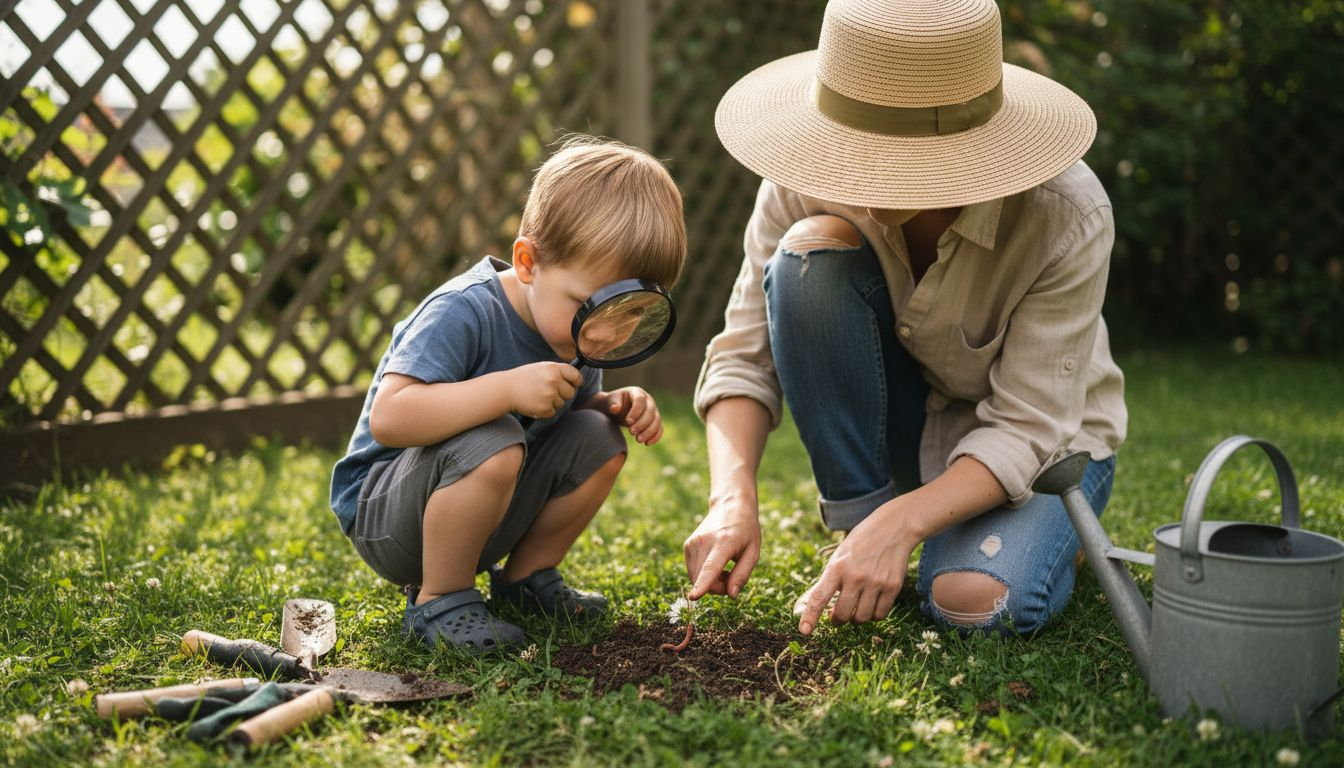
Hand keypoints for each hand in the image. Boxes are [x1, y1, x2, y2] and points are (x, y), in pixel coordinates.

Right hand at [506, 362, 581, 418]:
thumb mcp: (541, 368)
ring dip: (552, 402)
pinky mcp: (545, 408)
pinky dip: (545, 410)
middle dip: (563, 394)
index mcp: (554, 369)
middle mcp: (554, 381)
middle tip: (549, 392)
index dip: (576, 382)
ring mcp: (550, 395)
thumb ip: (558, 372)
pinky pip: (552, 412)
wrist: (506, 389)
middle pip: (571, 393)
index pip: (576, 376)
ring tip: (537, 396)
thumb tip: (576, 380)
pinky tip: (534, 403)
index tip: (574, 384)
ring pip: (561, 403)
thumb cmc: (524, 378)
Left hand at [603, 387, 661, 444]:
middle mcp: (648, 400)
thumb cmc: (613, 403)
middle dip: (642, 423)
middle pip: (650, 411)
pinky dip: (655, 436)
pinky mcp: (655, 421)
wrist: (617, 410)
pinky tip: (647, 443)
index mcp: (637, 392)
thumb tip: (614, 409)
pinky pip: (659, 428)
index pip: (640, 400)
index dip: (636, 411)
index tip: (628, 422)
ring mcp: (653, 410)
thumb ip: (613, 403)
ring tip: (638, 440)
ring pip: (656, 420)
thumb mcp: (610, 401)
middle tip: (631, 432)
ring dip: (649, 431)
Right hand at [683, 490, 760, 598]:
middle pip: (703, 579)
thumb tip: (731, 595)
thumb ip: (742, 575)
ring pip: (696, 578)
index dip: (702, 585)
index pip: (710, 567)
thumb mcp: (753, 552)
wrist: (731, 506)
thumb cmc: (746, 531)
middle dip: (717, 587)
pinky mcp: (687, 545)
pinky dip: (703, 574)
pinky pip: (693, 571)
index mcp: (724, 542)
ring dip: (710, 581)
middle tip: (731, 577)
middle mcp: (704, 542)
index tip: (693, 597)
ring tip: (724, 568)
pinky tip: (714, 563)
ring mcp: (692, 543)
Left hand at [797, 500, 918, 634]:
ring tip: (856, 606)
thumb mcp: (840, 554)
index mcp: (837, 567)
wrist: (894, 528)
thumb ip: (832, 578)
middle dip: (837, 619)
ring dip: (856, 618)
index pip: (819, 597)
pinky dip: (874, 615)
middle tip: (836, 616)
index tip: (804, 630)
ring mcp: (876, 583)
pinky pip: (880, 615)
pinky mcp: (893, 587)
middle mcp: (856, 576)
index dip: (810, 616)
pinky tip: (872, 603)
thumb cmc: (862, 542)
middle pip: (843, 615)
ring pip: (861, 618)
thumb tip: (822, 606)